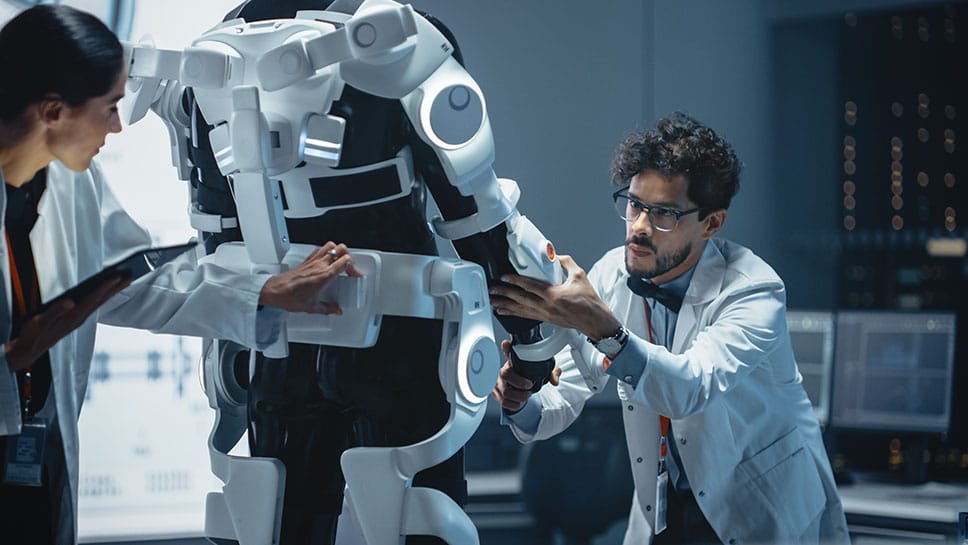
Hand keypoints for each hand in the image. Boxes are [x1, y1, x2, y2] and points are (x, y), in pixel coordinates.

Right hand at [5, 273, 129, 370]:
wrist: (30, 349)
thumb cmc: (34, 335)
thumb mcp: (40, 322)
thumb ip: (55, 312)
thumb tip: (70, 303)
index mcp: (73, 316)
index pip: (93, 298)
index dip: (105, 287)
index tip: (116, 276)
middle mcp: (80, 317)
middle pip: (102, 299)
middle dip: (116, 287)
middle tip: (130, 275)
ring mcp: (79, 319)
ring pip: (100, 301)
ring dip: (112, 291)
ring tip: (124, 281)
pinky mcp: (75, 319)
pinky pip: (94, 305)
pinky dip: (103, 296)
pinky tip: (106, 292)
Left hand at [258, 242, 362, 313]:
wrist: (275, 291)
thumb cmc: (290, 297)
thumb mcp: (312, 307)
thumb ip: (328, 308)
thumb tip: (336, 310)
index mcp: (324, 276)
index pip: (345, 261)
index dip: (354, 267)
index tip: (354, 274)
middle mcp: (319, 265)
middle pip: (341, 249)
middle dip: (349, 256)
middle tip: (348, 267)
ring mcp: (313, 261)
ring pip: (331, 245)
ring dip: (338, 251)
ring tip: (339, 260)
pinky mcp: (306, 260)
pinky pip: (320, 249)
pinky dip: (326, 251)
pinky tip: (326, 259)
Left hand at [489, 255, 621, 340]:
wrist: (594, 320)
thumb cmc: (589, 301)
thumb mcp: (580, 276)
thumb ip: (566, 263)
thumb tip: (555, 256)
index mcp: (554, 295)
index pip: (530, 286)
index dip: (515, 281)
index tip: (504, 277)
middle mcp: (547, 306)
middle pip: (521, 299)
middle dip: (504, 294)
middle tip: (492, 290)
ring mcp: (545, 315)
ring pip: (521, 310)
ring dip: (505, 305)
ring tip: (493, 302)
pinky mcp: (546, 319)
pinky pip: (526, 316)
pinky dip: (514, 314)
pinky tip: (506, 312)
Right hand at [491, 340, 560, 411]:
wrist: (518, 391)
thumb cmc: (527, 378)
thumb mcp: (540, 373)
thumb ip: (550, 374)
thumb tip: (555, 380)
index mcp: (514, 362)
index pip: (508, 352)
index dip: (506, 348)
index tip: (507, 344)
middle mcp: (504, 371)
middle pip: (505, 374)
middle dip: (519, 382)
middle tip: (529, 386)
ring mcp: (499, 383)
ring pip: (505, 391)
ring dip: (519, 396)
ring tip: (526, 395)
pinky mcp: (496, 394)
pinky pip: (503, 401)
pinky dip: (514, 404)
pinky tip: (519, 402)